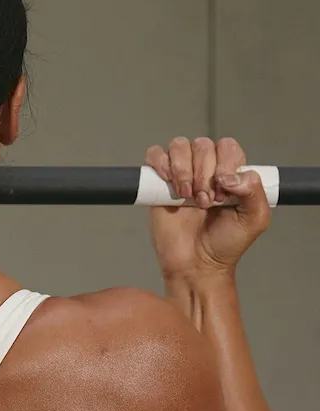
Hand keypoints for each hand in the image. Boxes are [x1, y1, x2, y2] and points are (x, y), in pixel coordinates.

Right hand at [146, 136, 270, 279]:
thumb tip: (231, 176)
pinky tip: (169, 184)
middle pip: (203, 145)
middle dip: (204, 175)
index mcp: (230, 172)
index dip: (225, 165)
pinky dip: (161, 163)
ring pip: (180, 146)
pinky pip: (155, 154)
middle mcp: (205, 169)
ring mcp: (181, 174)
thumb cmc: (225, 244)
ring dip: (184, 170)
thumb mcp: (254, 220)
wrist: (196, 265)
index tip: (224, 195)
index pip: (227, 147)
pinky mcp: (158, 182)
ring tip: (187, 197)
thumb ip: (254, 192)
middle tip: (205, 203)